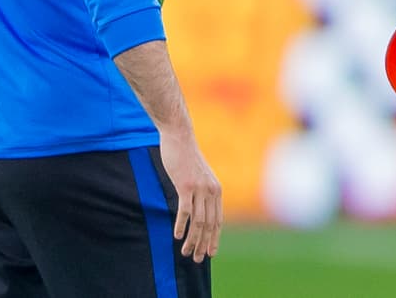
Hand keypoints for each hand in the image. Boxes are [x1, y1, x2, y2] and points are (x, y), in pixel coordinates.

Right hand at [159, 129, 221, 262]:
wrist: (179, 137)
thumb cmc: (186, 157)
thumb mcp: (199, 176)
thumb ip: (202, 191)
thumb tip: (199, 209)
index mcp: (216, 190)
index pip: (218, 221)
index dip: (214, 239)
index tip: (210, 253)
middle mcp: (211, 190)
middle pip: (209, 225)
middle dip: (204, 244)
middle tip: (198, 259)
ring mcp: (199, 188)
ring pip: (198, 221)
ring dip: (193, 240)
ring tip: (186, 253)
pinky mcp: (186, 185)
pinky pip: (185, 211)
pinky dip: (182, 225)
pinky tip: (177, 236)